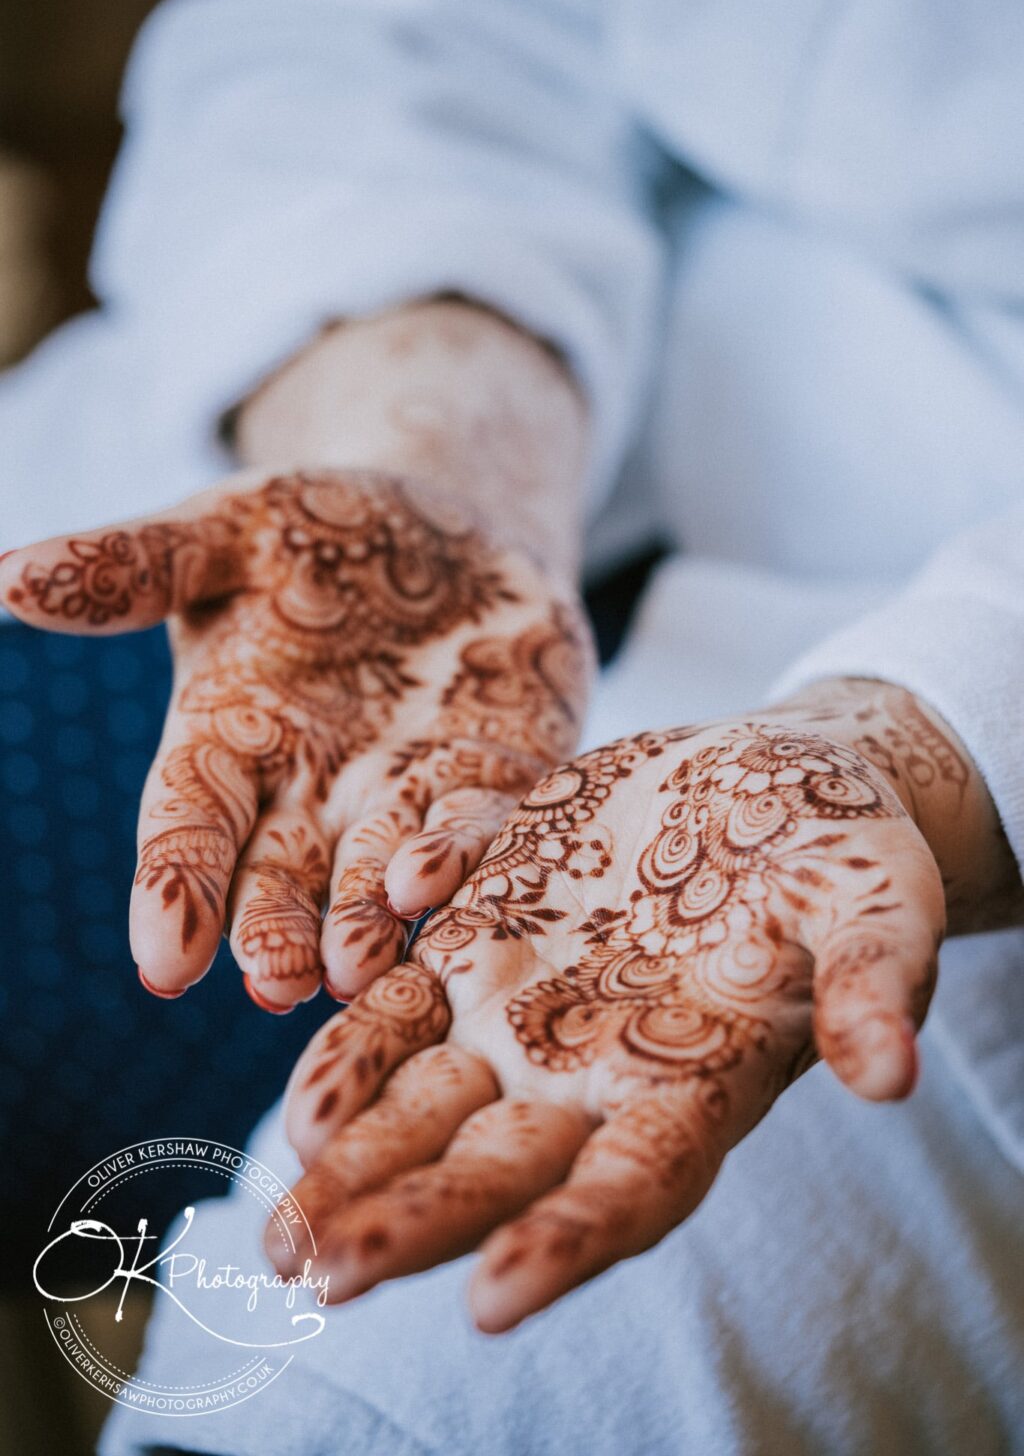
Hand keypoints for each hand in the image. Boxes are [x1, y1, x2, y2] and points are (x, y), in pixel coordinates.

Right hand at [0, 469, 591, 1007]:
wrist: (447, 526)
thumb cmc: (315, 531)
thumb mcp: (227, 530)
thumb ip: (136, 565)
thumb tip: (5, 580)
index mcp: (226, 739)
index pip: (187, 825)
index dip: (173, 891)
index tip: (163, 963)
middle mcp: (308, 790)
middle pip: (279, 877)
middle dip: (273, 931)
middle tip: (273, 982)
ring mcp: (402, 794)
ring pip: (375, 875)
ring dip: (366, 921)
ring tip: (356, 963)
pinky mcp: (494, 778)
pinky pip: (479, 825)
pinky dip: (464, 854)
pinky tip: (447, 883)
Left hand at [273, 701, 946, 1330]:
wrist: (771, 770)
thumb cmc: (841, 853)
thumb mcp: (881, 903)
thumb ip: (876, 982)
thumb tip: (892, 1073)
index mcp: (692, 1079)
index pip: (627, 1186)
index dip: (565, 1244)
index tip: (489, 1301)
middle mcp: (588, 1056)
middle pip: (491, 1158)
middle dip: (409, 1215)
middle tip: (316, 1270)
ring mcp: (523, 986)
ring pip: (421, 1078)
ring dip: (352, 1131)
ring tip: (275, 1201)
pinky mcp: (481, 905)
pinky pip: (407, 953)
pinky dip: (370, 973)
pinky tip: (334, 974)